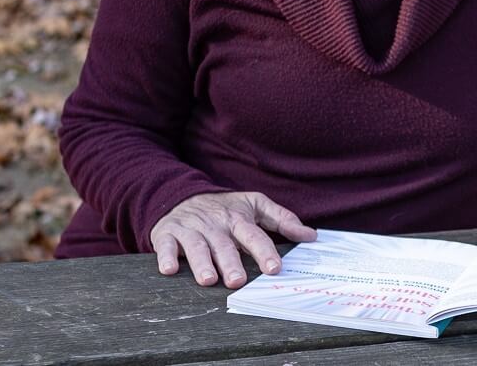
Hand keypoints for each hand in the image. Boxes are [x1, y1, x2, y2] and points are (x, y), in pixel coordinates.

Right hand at [149, 191, 316, 287]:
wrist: (182, 195)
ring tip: (208, 280)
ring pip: (196, 247)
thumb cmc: (224, 207)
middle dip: (231, 262)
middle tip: (238, 281)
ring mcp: (190, 229)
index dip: (264, 251)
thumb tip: (311, 235)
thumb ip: (282, 219)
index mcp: (238, 218)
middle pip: (224, 245)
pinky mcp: (167, 234)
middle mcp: (215, 224)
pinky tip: (170, 269)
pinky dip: (166, 257)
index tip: (274, 268)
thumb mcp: (255, 205)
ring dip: (202, 263)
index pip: (253, 235)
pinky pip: (165, 246)